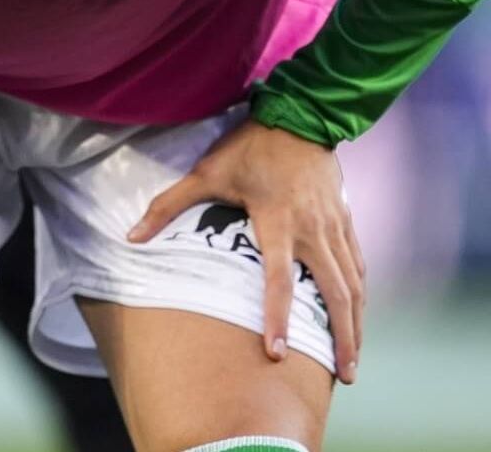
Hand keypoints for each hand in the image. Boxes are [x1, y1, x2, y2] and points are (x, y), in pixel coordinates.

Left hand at [129, 119, 365, 384]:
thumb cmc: (252, 147)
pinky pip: (358, 264)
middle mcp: (313, 230)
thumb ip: (169, 206)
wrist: (302, 115)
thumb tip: (130, 238)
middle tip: (344, 376)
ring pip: (354, 284)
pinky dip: (360, 295)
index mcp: (279, 221)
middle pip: (335, 292)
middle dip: (342, 336)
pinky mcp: (345, 221)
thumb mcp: (208, 172)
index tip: (278, 353)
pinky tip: (358, 318)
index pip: (279, 279)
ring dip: (356, 324)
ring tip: (353, 362)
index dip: (278, 317)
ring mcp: (334, 226)